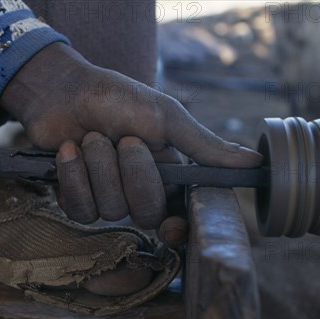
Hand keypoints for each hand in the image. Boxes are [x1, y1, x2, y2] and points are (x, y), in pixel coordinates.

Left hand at [0, 43, 262, 242]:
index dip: (177, 228)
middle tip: (122, 137)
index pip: (179, 215)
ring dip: (98, 166)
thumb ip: (205, 145)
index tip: (171, 227)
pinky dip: (73, 175)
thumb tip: (256, 161)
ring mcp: (107, 198)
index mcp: (167, 173)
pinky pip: (79, 209)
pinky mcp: (77, 199)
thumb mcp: (166, 117)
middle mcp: (139, 191)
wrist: (62, 89)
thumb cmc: (117, 97)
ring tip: (92, 137)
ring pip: (110, 210)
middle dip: (132, 172)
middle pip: (145, 213)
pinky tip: (68, 150)